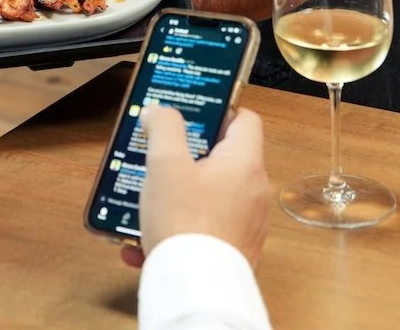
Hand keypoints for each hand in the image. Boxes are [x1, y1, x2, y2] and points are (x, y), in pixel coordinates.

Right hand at [121, 105, 269, 269]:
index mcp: (245, 163)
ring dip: (180, 193)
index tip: (191, 113)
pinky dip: (180, 226)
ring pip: (211, 195)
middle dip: (189, 154)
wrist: (194, 290)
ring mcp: (247, 224)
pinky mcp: (233, 251)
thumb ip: (164, 127)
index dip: (220, 109)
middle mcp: (254, 192)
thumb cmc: (184, 222)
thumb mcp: (165, 163)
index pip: (245, 118)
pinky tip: (145, 239)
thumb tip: (160, 111)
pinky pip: (206, 227)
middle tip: (162, 152)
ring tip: (150, 195)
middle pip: (225, 157)